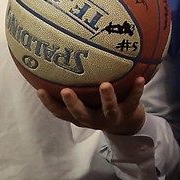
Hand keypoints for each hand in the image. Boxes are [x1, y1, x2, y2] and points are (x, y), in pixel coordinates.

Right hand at [34, 72, 148, 134]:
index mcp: (81, 116)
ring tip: (105, 85)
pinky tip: (140, 77)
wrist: (129, 124)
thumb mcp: (87, 98)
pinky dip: (137, 89)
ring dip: (106, 97)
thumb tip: (59, 55)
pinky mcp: (129, 112)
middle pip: (80, 114)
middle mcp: (94, 119)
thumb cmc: (101, 105)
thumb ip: (76, 83)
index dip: (49, 103)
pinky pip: (133, 100)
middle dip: (72, 103)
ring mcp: (111, 117)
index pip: (60, 112)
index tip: (39, 90)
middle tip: (65, 91)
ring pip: (108, 109)